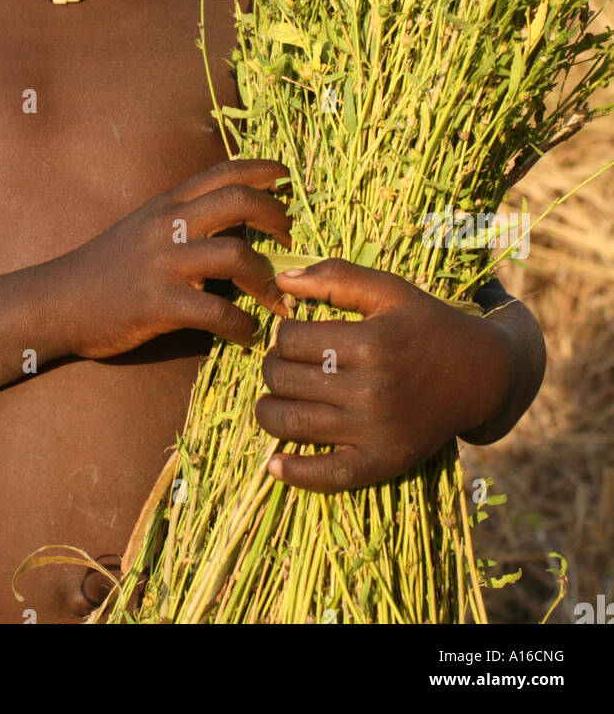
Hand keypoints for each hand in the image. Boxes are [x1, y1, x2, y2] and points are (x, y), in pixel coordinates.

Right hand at [54, 159, 292, 359]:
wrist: (58, 302)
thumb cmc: (106, 267)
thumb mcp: (144, 226)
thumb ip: (184, 217)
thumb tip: (233, 217)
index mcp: (168, 203)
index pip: (225, 171)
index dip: (264, 170)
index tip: (288, 181)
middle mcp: (169, 224)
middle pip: (239, 201)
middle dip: (276, 218)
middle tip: (289, 240)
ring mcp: (164, 263)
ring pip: (236, 255)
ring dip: (267, 280)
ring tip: (278, 299)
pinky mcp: (160, 303)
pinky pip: (218, 312)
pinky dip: (242, 325)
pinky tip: (247, 334)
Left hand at [255, 258, 514, 493]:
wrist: (481, 376)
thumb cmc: (430, 326)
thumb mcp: (390, 290)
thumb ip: (336, 277)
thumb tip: (281, 281)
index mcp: (370, 343)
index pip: (290, 340)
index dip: (283, 334)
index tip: (294, 335)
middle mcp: (371, 389)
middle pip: (285, 380)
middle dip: (273, 368)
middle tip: (284, 364)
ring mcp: (375, 430)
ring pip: (292, 424)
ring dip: (270, 411)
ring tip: (275, 400)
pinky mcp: (383, 462)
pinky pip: (328, 475)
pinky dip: (295, 473)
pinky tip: (275, 464)